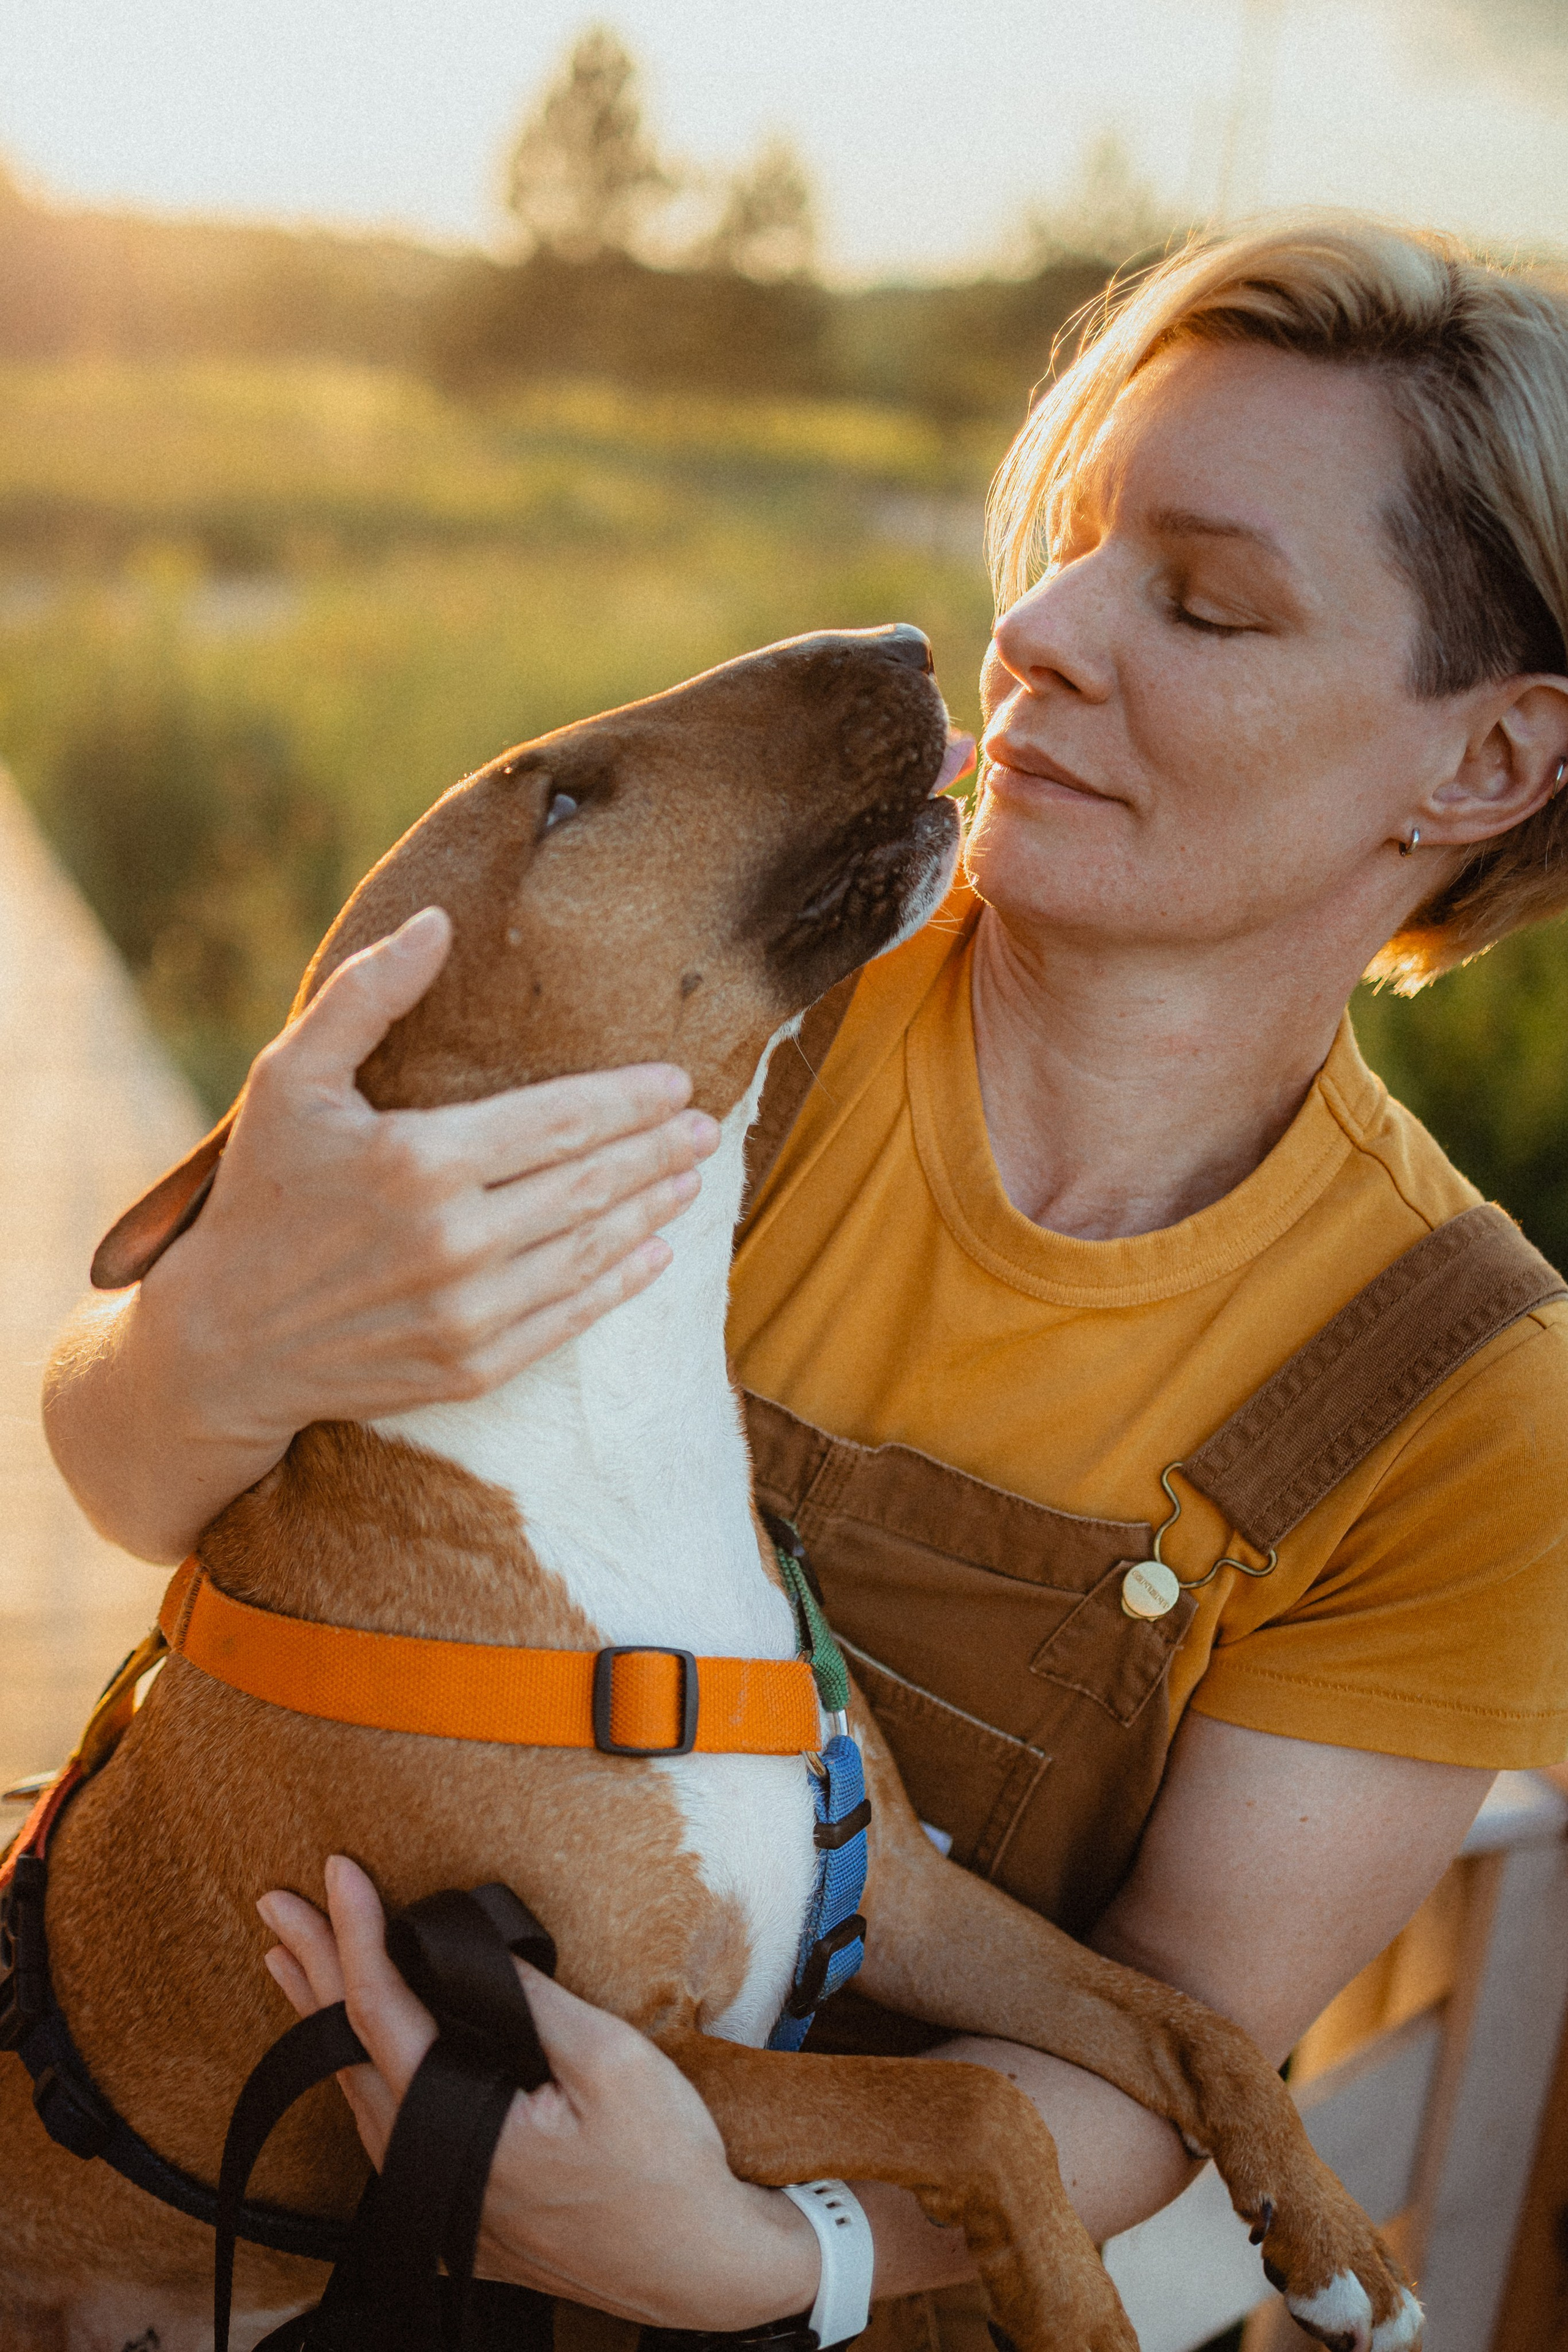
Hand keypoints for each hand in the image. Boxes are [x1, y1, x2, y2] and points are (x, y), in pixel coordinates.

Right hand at [159, 907, 720, 1437]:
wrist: (222, 1344)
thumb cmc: (259, 1197)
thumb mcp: (288, 1079)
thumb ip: (365, 995)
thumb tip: (437, 922)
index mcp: (420, 1160)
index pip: (561, 1121)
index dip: (629, 1101)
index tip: (676, 1083)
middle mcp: (454, 1240)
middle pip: (591, 1183)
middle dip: (658, 1151)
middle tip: (707, 1127)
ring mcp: (467, 1312)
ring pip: (591, 1249)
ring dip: (651, 1209)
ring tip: (691, 1178)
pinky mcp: (471, 1367)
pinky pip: (570, 1318)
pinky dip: (620, 1282)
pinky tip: (653, 1253)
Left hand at [258, 1858, 819, 2329]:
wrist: (705, 2272)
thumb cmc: (668, 2168)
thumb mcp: (613, 2063)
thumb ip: (534, 2003)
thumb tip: (475, 1948)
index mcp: (460, 2127)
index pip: (379, 2012)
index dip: (354, 1935)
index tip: (336, 1870)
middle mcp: (430, 2170)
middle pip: (349, 2051)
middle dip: (313, 1969)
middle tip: (278, 1903)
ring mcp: (441, 2199)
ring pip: (360, 2094)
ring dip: (328, 2021)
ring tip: (296, 1962)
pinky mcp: (462, 2214)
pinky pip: (390, 2131)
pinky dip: (364, 2073)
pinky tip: (361, 2050)